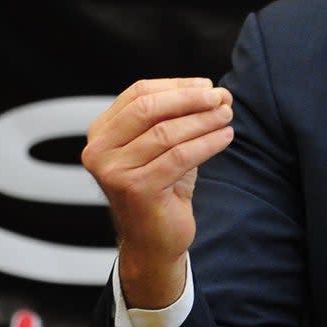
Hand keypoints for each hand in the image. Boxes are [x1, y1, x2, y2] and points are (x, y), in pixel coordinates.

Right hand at [81, 77, 233, 308]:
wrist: (153, 241)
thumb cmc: (161, 186)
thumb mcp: (163, 145)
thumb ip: (180, 116)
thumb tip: (216, 92)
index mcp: (101, 132)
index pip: (138, 94)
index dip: (176, 85)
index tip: (208, 85)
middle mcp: (99, 150)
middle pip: (148, 108)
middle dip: (190, 99)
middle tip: (222, 97)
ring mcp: (114, 172)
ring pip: (166, 132)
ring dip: (203, 120)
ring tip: (227, 115)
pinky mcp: (136, 190)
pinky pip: (179, 157)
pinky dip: (207, 143)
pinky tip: (225, 137)